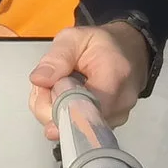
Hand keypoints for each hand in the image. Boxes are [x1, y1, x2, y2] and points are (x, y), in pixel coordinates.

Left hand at [26, 22, 149, 140]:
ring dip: (55, 112)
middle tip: (47, 84)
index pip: (84, 109)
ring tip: (58, 87)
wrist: (128, 51)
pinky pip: (79, 129)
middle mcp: (119, 105)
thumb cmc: (101, 44)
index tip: (44, 92)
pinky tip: (65, 98)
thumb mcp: (74, 38)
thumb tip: (39, 80)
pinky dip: (65, 116)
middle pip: (76, 123)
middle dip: (51, 108)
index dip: (57, 107)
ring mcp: (116, 119)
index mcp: (113, 77)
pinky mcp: (109, 127)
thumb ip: (57, 57)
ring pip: (74, 129)